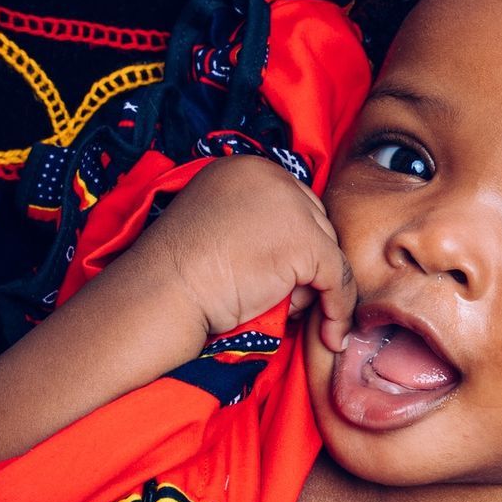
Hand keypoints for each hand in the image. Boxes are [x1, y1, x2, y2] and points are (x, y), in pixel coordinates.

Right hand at [131, 155, 356, 353]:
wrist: (163, 294)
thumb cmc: (181, 273)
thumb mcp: (220, 227)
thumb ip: (257, 224)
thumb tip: (300, 252)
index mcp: (246, 167)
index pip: (296, 206)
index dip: (291, 246)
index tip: (279, 274)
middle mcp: (271, 176)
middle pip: (316, 227)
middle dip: (301, 266)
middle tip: (268, 293)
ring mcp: (290, 207)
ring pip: (328, 254)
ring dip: (306, 288)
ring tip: (267, 302)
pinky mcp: (304, 241)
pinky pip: (338, 279)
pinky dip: (337, 309)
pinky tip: (331, 334)